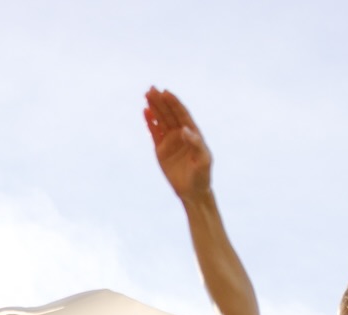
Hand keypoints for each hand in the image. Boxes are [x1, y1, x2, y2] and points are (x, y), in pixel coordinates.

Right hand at [144, 87, 211, 203]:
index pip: (182, 114)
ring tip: (146, 95)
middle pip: (169, 113)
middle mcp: (181, 133)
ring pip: (161, 120)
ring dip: (154, 107)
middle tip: (151, 89)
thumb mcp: (203, 160)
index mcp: (193, 133)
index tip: (166, 92)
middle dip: (161, 101)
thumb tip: (184, 129)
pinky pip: (154, 132)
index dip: (174, 102)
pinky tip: (145, 112)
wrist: (192, 192)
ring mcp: (170, 140)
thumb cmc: (202, 176)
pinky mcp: (161, 149)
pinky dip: (149, 122)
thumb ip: (196, 143)